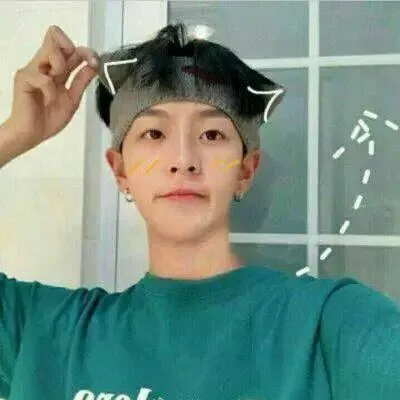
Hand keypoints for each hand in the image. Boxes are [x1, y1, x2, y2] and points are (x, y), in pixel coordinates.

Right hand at [6, 25, 98, 151]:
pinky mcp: (24, 79)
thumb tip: (94, 66)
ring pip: (50, 50)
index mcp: (56, 69)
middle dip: (72, 50)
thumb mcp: (73, 99)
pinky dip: (51, 91)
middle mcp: (44, 65)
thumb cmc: (49, 118)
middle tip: (75, 69)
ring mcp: (33, 70)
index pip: (69, 45)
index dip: (85, 50)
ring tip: (58, 86)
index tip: (95, 62)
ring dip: (60, 66)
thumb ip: (82, 81)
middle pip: (55, 35)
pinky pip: (44, 77)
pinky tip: (48, 101)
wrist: (33, 134)